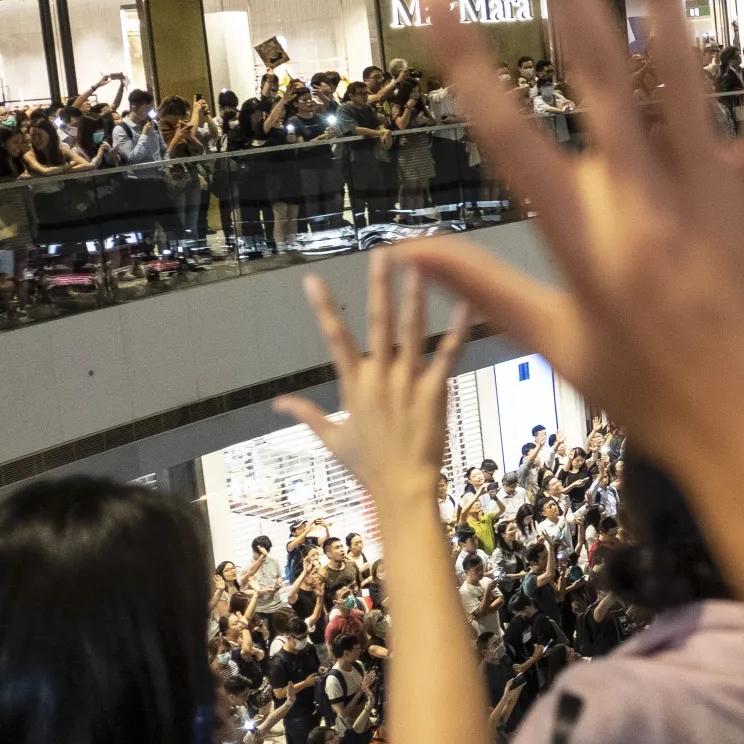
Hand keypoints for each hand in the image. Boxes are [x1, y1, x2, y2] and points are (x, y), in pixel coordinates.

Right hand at [275, 257, 468, 508]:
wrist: (401, 490)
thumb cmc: (368, 467)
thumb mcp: (331, 439)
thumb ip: (306, 414)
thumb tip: (277, 402)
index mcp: (353, 386)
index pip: (334, 339)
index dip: (323, 308)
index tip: (312, 280)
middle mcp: (378, 378)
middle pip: (378, 323)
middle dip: (380, 286)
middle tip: (382, 253)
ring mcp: (407, 383)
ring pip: (411, 331)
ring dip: (415, 296)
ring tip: (419, 266)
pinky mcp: (435, 391)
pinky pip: (448, 353)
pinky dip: (458, 328)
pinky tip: (467, 303)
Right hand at [388, 0, 743, 491]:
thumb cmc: (660, 404)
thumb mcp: (563, 349)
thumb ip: (485, 290)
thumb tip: (404, 256)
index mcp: (579, 240)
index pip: (505, 134)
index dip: (465, 58)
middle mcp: (640, 203)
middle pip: (591, 74)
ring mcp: (712, 195)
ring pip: (679, 72)